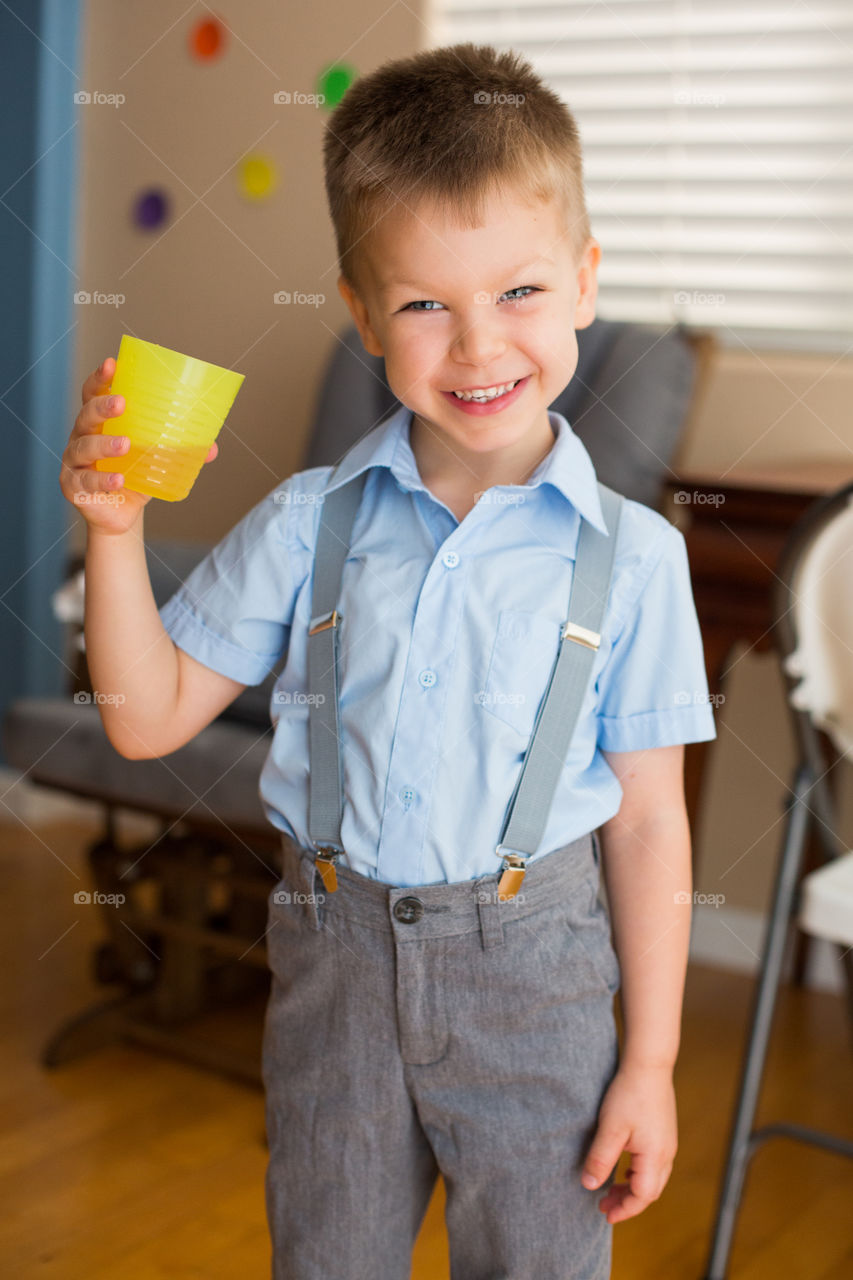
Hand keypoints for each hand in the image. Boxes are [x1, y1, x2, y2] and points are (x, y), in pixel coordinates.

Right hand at [59, 357, 219, 534]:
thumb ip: (180, 451)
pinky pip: (85, 481)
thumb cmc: (135, 477)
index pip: (93, 394)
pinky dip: (102, 480)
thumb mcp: (156, 460)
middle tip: (121, 403)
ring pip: (84, 447)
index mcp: (99, 423)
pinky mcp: (73, 486)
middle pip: (86, 415)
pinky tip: (118, 480)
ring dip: (104, 444)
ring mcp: (75, 462)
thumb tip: (212, 448)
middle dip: (102, 407)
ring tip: (125, 445)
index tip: (112, 364)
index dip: (100, 378)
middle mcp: (82, 437)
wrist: (120, 515)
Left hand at [580, 1063, 677, 1222]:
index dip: (624, 1209)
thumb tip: (589, 1186)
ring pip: (653, 1178)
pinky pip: (653, 1163)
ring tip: (611, 1188)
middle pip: (650, 1191)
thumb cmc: (629, 1094)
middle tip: (604, 1205)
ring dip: (632, 1187)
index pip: (642, 1196)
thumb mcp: (610, 1129)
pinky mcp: (664, 1132)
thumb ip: (600, 1159)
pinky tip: (624, 1167)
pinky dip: (638, 1173)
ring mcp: (667, 1143)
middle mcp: (666, 1153)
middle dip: (627, 1202)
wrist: (649, 1064)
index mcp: (655, 1157)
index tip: (606, 1214)